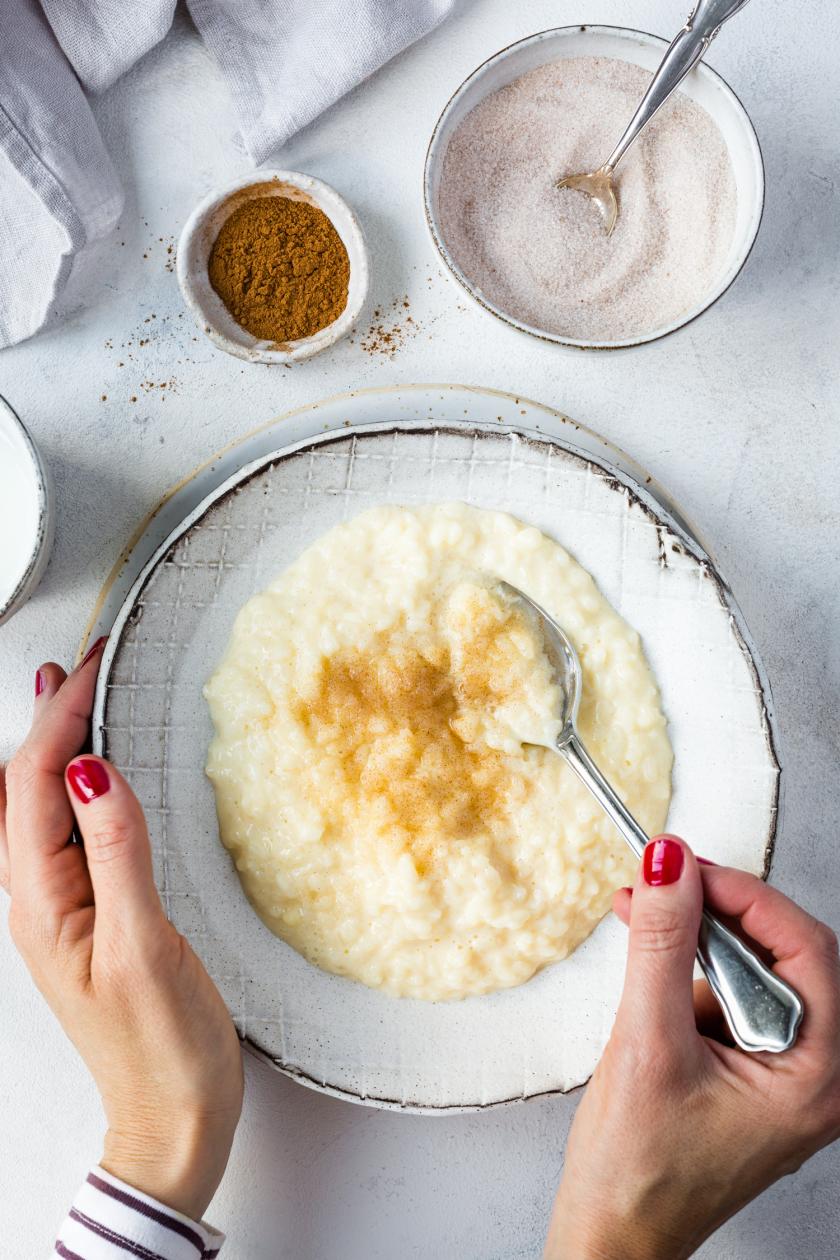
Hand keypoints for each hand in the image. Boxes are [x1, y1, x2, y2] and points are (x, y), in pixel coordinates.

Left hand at [1, 646, 242, 1220]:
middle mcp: (40, 901)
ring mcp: (63, 910)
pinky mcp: (92, 917)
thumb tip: (93, 770)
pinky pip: (68, 834)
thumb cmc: (160, 1049)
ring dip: (55, 747)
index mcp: (41, 904)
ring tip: (69, 697)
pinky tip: (93, 775)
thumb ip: (116, 853)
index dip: (59, 718)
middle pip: (25, 788)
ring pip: (41, 808)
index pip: (36, 785)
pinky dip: (77, 786)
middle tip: (82, 665)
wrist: (172, 1118)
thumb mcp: (143, 947)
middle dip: (49, 719)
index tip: (92, 667)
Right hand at [546, 835, 839, 1259]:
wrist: (611, 1234)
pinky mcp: (750, 1070)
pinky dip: (687, 970)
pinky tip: (649, 974)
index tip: (687, 867)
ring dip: (696, 939)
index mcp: (817, 1076)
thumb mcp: (646, 1042)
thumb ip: (662, 945)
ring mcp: (782, 1073)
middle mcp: (814, 1073)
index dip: (746, 896)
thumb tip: (669, 867)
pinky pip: (729, 995)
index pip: (805, 948)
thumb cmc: (638, 1174)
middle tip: (662, 885)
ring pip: (752, 970)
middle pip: (782, 954)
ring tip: (642, 924)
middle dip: (716, 912)